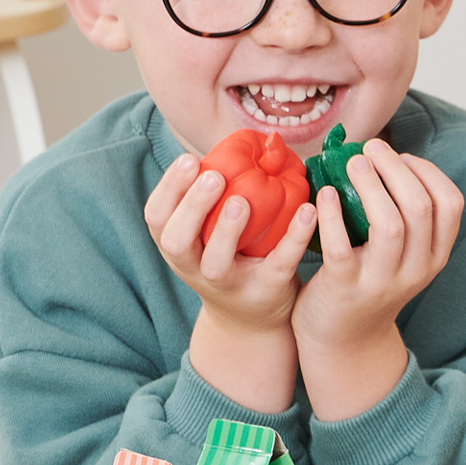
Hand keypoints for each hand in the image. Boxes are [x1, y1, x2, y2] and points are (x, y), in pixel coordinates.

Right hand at [145, 153, 314, 411]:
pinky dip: (294, 238)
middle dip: (192, 207)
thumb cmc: (230, 259)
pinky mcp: (266, 291)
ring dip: (227, 230)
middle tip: (213, 176)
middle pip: (177, 241)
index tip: (189, 161)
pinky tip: (308, 211)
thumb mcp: (208, 234)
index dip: (168, 190)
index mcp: (179, 247)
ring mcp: (228, 284)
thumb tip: (238, 144)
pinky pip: (279, 264)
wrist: (252, 320)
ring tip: (242, 201)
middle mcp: (195, 268)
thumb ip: (214, 199)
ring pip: (217, 262)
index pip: (157, 218)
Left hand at [293, 140, 462, 420]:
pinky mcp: (345, 288)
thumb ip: (407, 219)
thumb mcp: (404, 257)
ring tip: (352, 163)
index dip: (428, 173)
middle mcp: (417, 269)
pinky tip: (325, 194)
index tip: (402, 157)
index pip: (451, 205)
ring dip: (371, 186)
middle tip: (371, 149)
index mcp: (435, 256)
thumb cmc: (370, 282)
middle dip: (396, 169)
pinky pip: (342, 246)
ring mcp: (382, 281)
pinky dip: (333, 213)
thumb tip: (386, 159)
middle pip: (420, 207)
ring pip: (390, 225)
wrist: (345, 340)